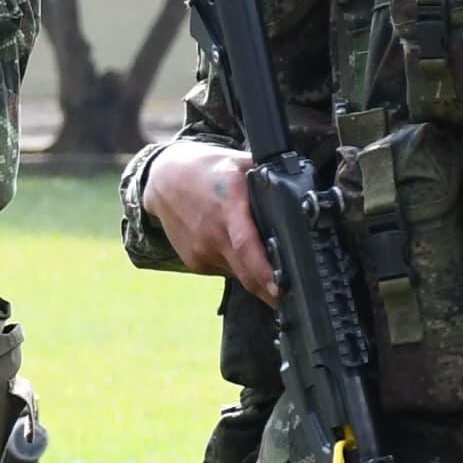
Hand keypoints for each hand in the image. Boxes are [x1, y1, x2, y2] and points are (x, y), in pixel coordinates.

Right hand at [141, 140, 276, 304]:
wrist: (163, 179)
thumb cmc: (206, 170)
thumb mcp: (240, 164)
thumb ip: (268, 180)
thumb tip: (300, 193)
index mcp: (228, 206)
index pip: (246, 245)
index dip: (263, 269)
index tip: (280, 287)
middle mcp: (212, 232)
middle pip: (246, 272)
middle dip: (270, 291)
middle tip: (291, 298)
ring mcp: (200, 250)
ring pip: (238, 274)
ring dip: (254, 275)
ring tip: (263, 262)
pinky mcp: (193, 262)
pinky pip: (224, 270)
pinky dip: (235, 265)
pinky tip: (232, 247)